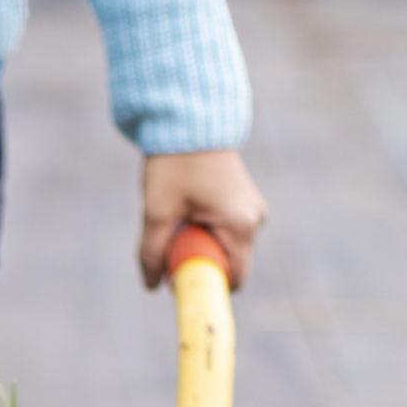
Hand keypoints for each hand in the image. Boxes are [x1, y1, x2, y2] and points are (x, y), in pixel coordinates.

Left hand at [139, 149, 267, 290]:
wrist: (190, 120)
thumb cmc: (175, 163)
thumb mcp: (157, 213)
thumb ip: (152, 253)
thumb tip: (151, 286)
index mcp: (241, 225)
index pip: (232, 280)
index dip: (203, 285)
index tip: (176, 274)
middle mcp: (255, 220)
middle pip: (226, 265)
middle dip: (196, 262)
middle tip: (171, 237)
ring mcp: (251, 210)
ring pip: (222, 249)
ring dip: (197, 244)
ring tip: (180, 216)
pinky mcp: (242, 203)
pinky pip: (222, 232)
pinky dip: (202, 231)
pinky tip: (188, 209)